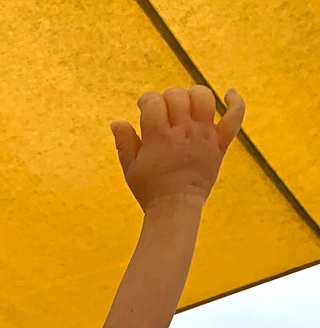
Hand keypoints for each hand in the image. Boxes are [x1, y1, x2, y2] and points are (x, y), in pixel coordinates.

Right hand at [111, 87, 243, 212]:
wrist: (175, 209)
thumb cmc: (150, 190)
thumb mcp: (130, 168)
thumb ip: (124, 142)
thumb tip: (116, 121)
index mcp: (158, 138)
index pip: (153, 102)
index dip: (146, 99)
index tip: (143, 108)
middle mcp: (182, 132)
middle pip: (177, 96)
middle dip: (166, 97)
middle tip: (163, 111)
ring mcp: (203, 136)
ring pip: (204, 98)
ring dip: (193, 94)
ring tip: (186, 104)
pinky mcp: (219, 145)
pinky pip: (234, 116)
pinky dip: (235, 101)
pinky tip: (229, 93)